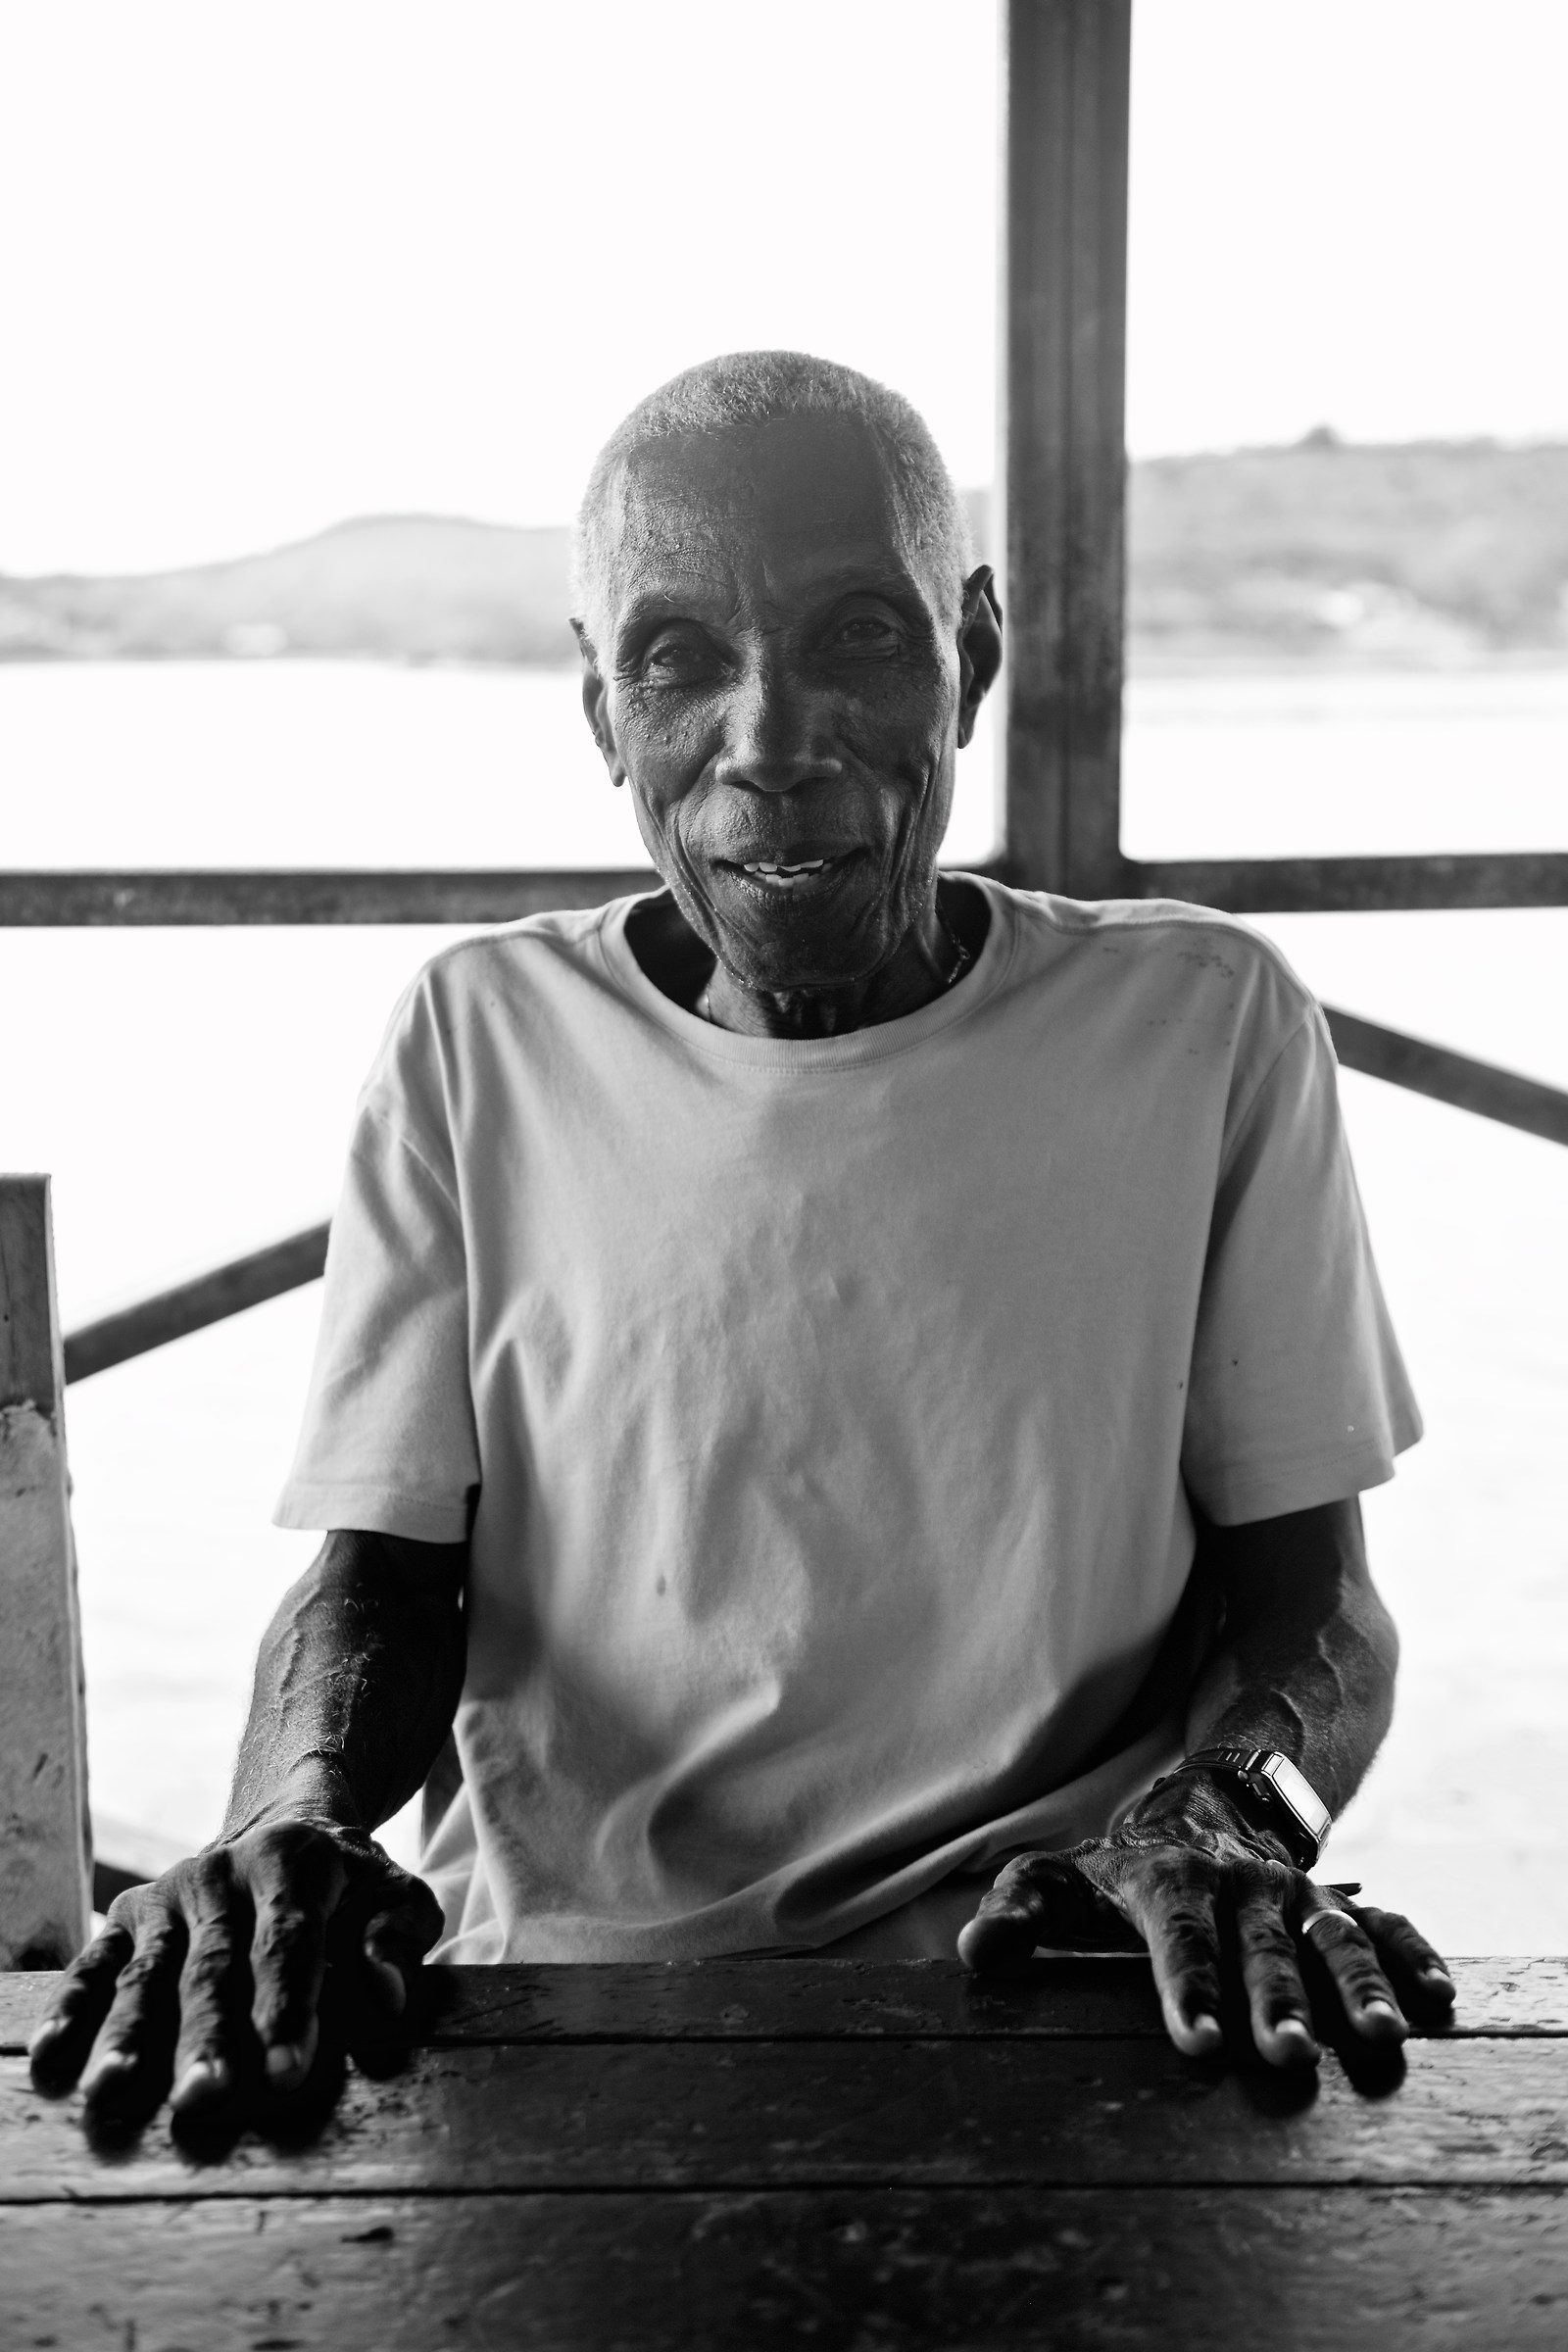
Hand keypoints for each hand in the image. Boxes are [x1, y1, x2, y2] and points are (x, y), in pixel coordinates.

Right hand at [27, 1816, 443, 2121]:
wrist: (287, 1821)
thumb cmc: (350, 1883)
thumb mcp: (396, 1892)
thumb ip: (398, 1936)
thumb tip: (387, 1996)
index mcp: (293, 1864)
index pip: (290, 1944)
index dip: (287, 2010)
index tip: (285, 2075)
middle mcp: (223, 1872)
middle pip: (213, 1966)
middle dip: (205, 2037)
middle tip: (200, 2099)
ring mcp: (170, 1894)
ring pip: (147, 1971)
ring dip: (127, 2032)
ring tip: (111, 2090)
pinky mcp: (129, 1913)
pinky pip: (96, 1962)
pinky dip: (72, 2006)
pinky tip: (52, 2055)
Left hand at [957, 1775, 1454, 2067]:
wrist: (1205, 1803)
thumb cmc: (1120, 1867)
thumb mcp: (1061, 1879)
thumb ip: (1020, 1911)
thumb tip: (980, 1952)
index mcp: (1171, 1882)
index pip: (1177, 1938)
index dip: (1186, 1987)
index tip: (1199, 2039)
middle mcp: (1241, 1886)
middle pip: (1260, 1947)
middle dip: (1276, 1999)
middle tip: (1290, 2053)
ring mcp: (1296, 1894)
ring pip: (1333, 1934)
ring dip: (1356, 1982)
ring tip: (1381, 2037)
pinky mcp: (1338, 1903)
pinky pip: (1386, 1923)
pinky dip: (1412, 1954)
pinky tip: (1437, 1999)